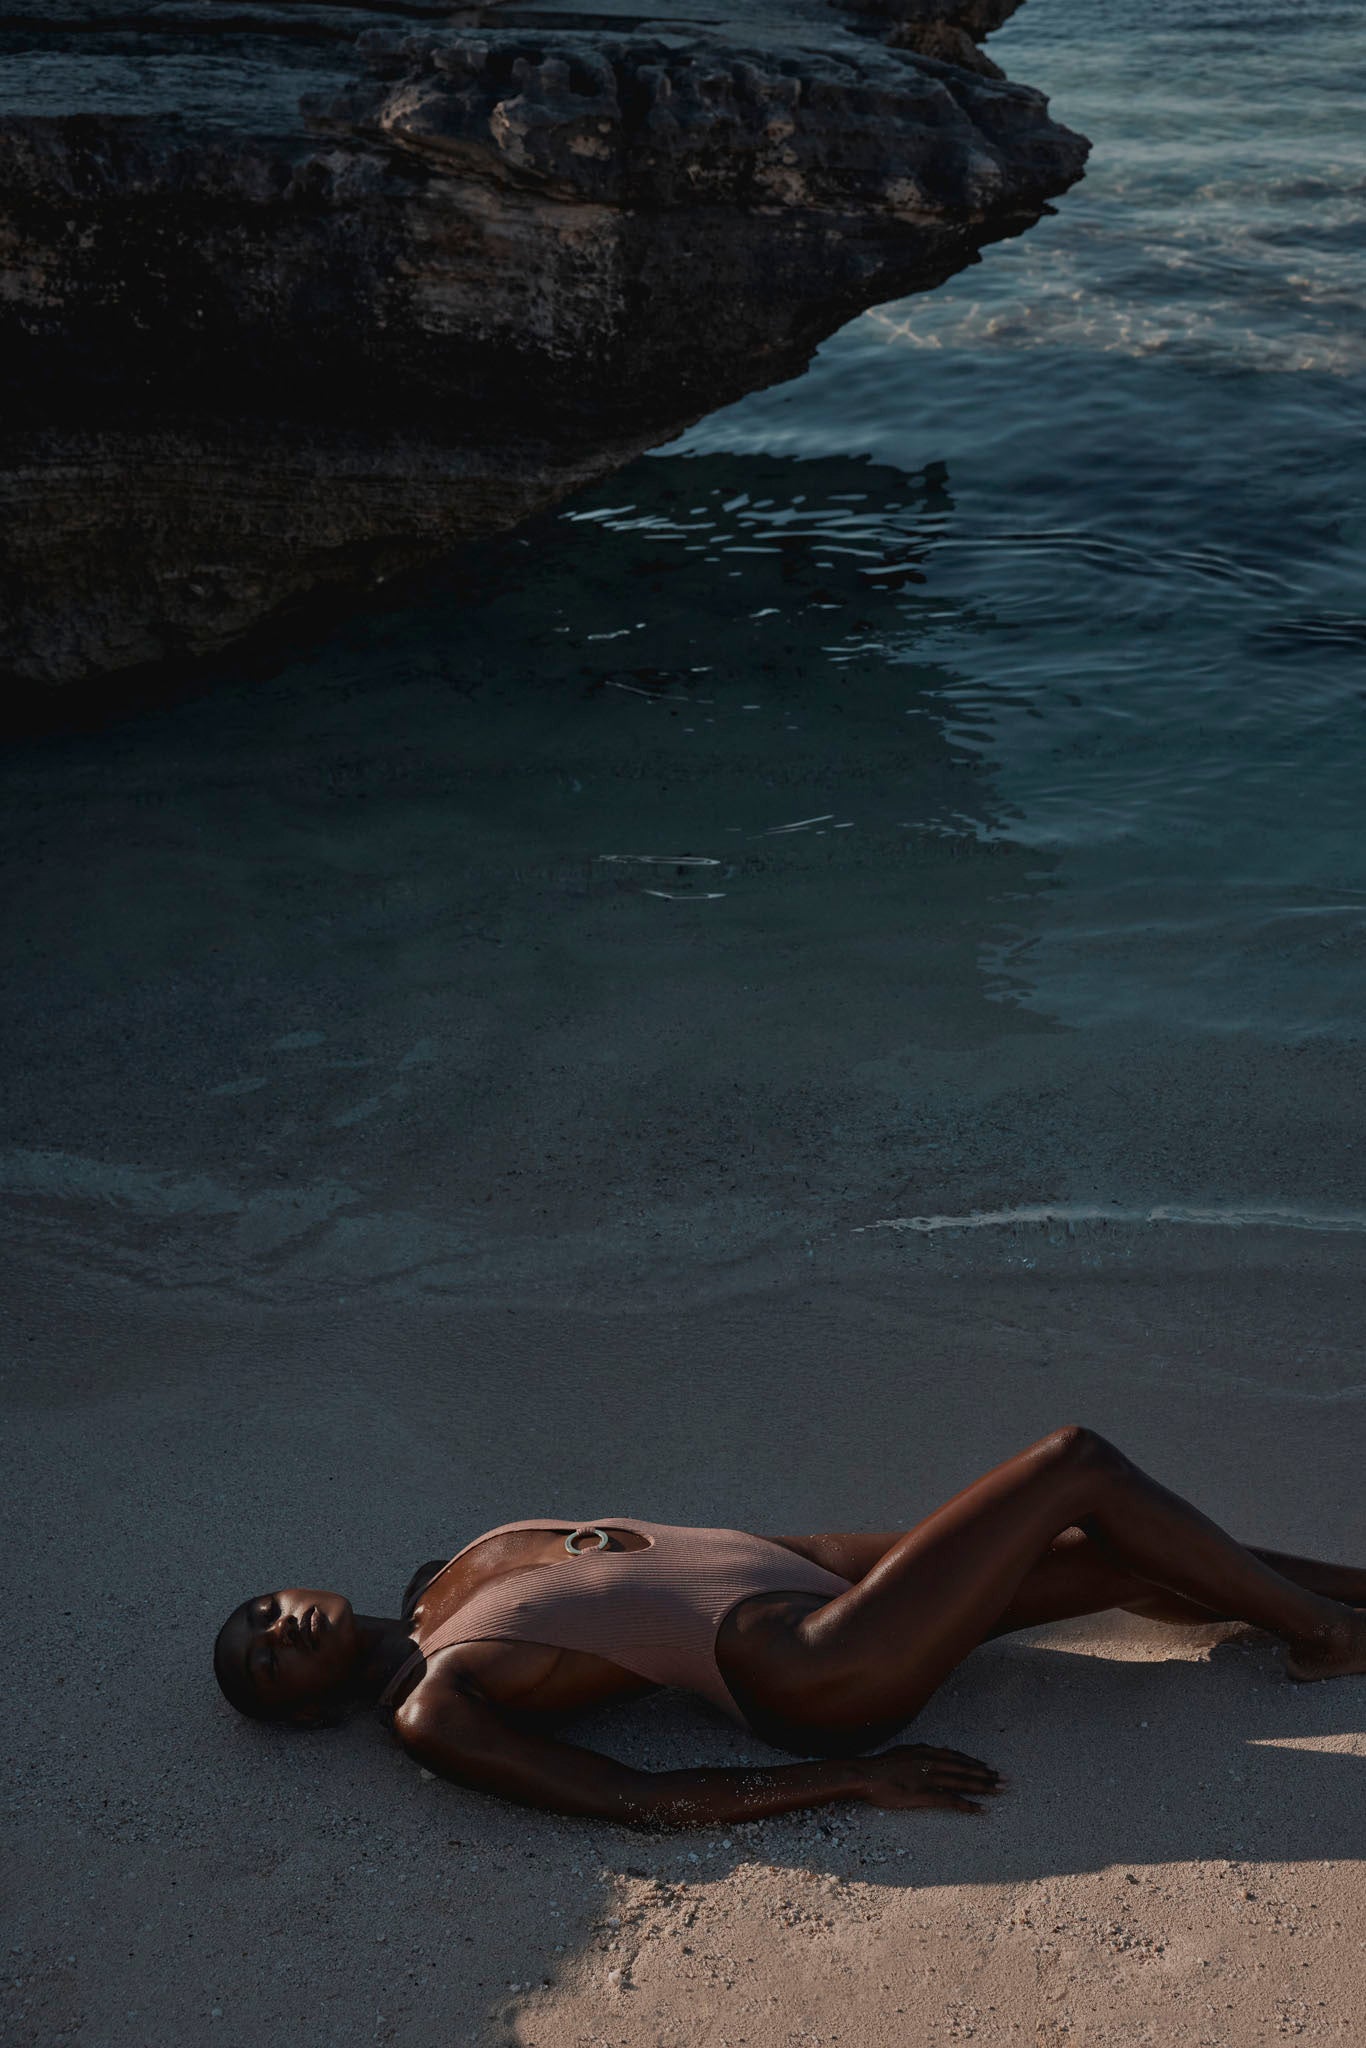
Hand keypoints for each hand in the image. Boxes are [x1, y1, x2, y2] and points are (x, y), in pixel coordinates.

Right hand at [856, 1743, 1005, 1812]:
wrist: (866, 1775)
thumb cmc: (881, 1766)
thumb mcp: (903, 1752)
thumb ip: (921, 1752)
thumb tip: (933, 1750)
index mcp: (927, 1752)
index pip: (957, 1757)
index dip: (974, 1763)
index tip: (988, 1767)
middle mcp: (933, 1762)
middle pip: (965, 1769)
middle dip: (987, 1774)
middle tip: (1005, 1779)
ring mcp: (930, 1778)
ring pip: (963, 1783)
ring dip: (984, 1787)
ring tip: (1000, 1791)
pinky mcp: (926, 1795)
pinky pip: (952, 1800)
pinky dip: (969, 1805)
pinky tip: (982, 1810)